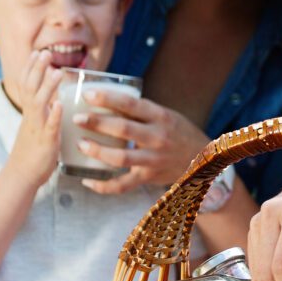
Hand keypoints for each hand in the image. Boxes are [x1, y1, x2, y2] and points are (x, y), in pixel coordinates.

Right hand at [6, 51, 67, 186]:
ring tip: (57, 72)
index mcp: (29, 112)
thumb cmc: (32, 150)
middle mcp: (31, 117)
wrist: (22, 176)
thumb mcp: (36, 125)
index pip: (26, 85)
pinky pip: (49, 127)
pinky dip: (53, 115)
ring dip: (47, 87)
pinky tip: (59, 104)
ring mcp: (37, 129)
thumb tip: (54, 97)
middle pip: (30, 88)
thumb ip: (44, 111)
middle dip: (36, 69)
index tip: (37, 52)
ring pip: (38, 104)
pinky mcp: (46, 142)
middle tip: (44, 53)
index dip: (30, 68)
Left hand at [71, 90, 210, 194]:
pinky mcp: (149, 177)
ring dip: (97, 151)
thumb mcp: (166, 116)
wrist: (204, 161)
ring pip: (121, 157)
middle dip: (97, 123)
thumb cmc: (179, 133)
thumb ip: (140, 111)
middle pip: (123, 129)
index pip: (131, 103)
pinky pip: (123, 185)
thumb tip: (105, 101)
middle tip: (77, 118)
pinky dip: (103, 185)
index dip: (108, 98)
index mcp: (161, 117)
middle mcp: (158, 138)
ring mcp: (153, 159)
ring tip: (80, 143)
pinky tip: (87, 180)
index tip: (88, 94)